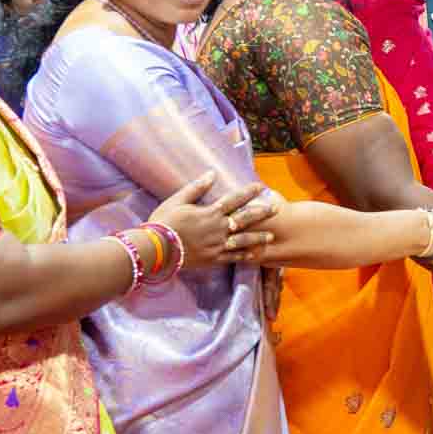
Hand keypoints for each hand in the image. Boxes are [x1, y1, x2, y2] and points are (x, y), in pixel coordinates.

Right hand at [149, 173, 276, 266]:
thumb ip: (196, 188)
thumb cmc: (163, 223)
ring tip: (271, 236)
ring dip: (258, 237)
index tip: (260, 186)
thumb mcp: (177, 201)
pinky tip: (254, 255)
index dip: (248, 192)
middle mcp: (218, 229)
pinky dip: (244, 256)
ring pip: (243, 240)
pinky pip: (233, 258)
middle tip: (276, 208)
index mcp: (210, 213)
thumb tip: (212, 174)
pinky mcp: (213, 259)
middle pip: (245, 219)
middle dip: (262, 213)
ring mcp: (217, 245)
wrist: (155, 249)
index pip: (234, 200)